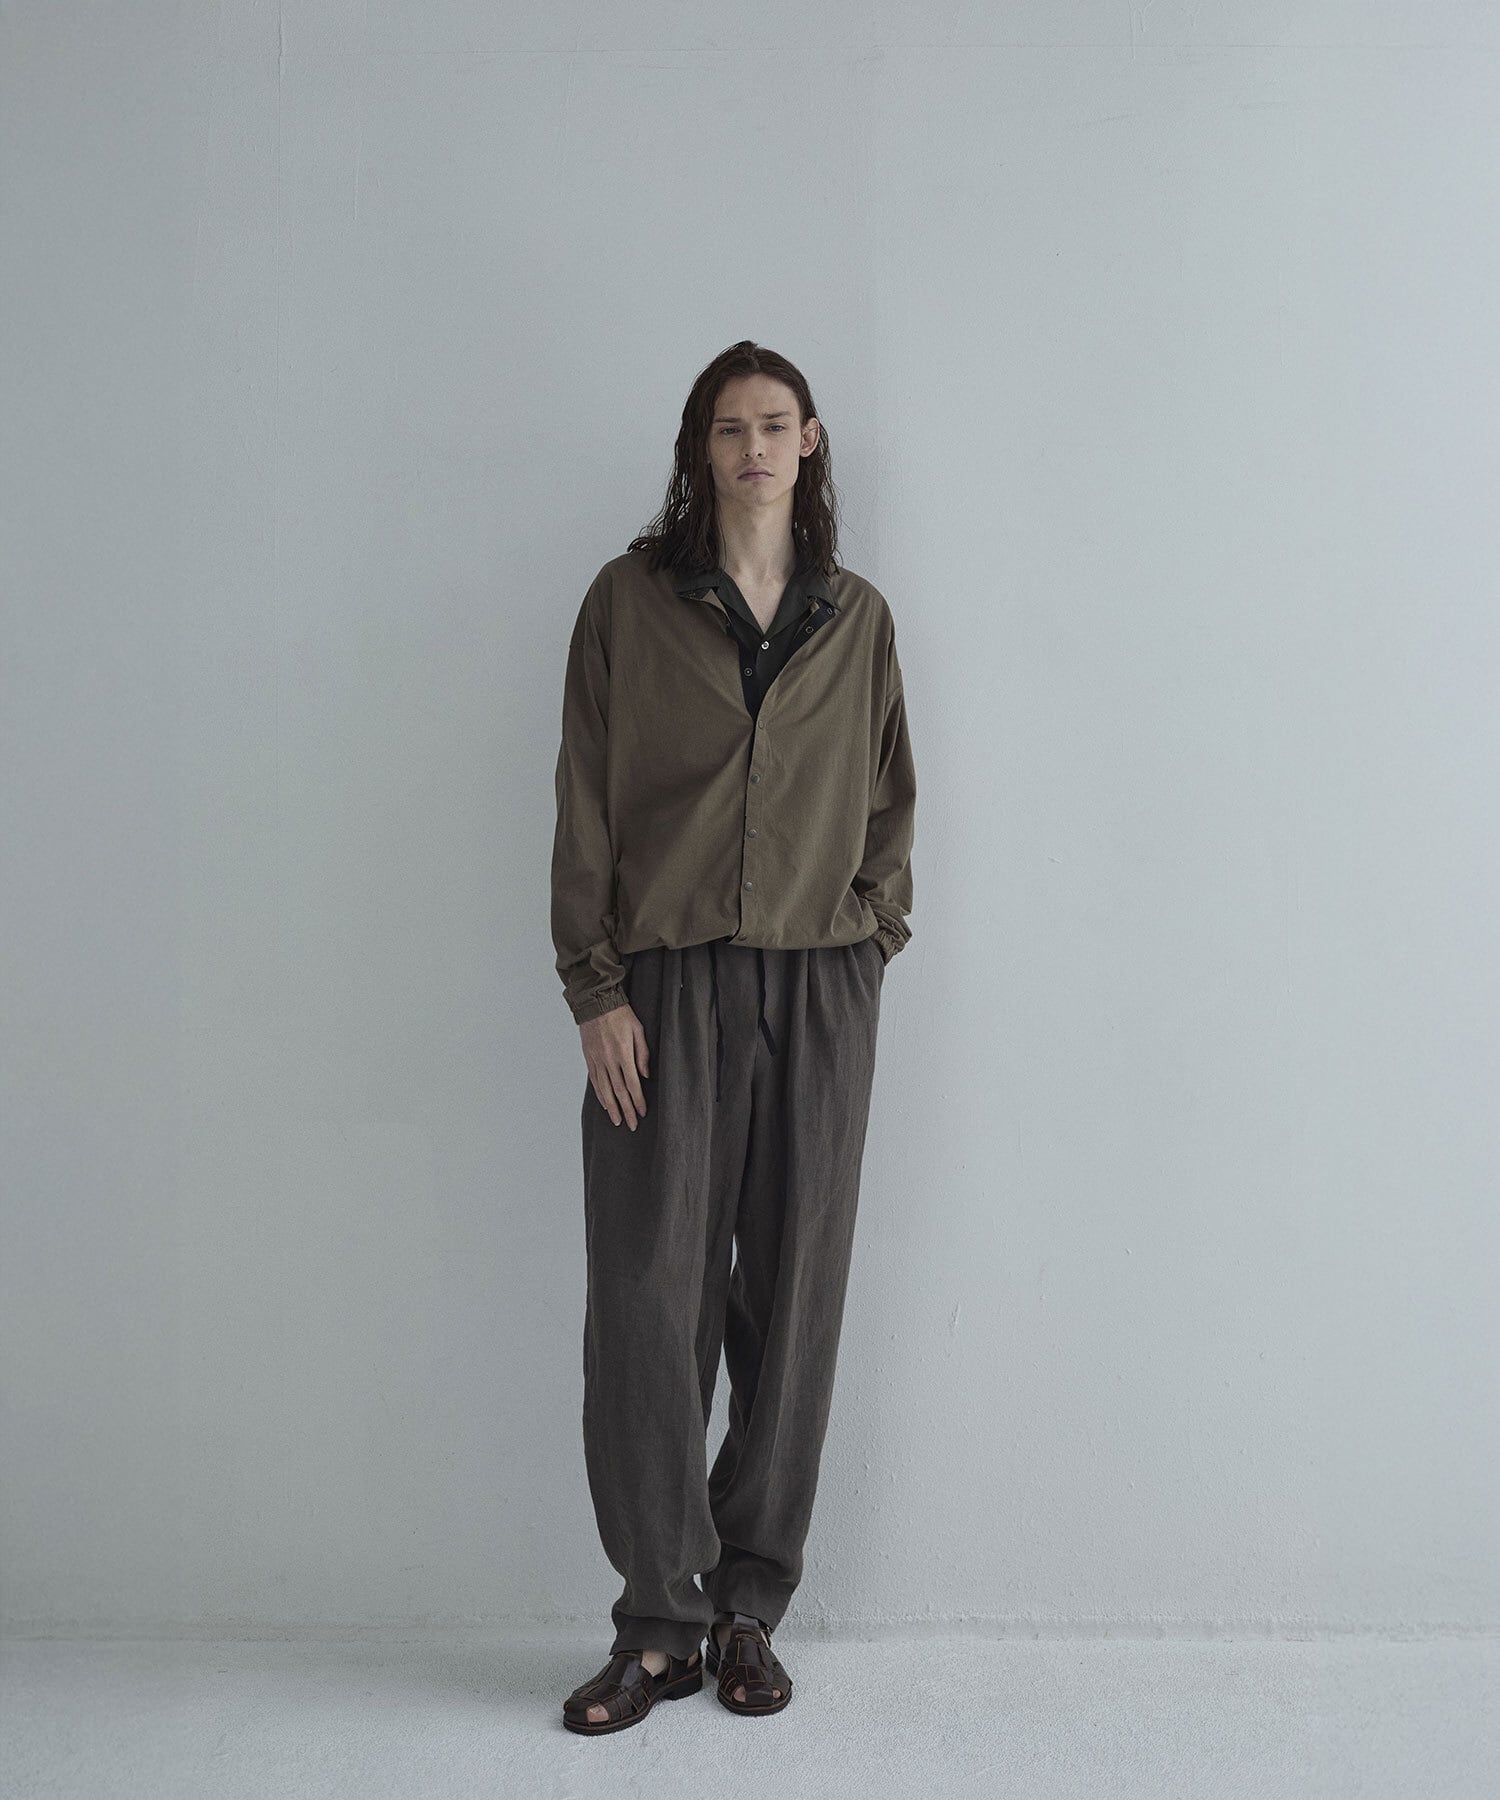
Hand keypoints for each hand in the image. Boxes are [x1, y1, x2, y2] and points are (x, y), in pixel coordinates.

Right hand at [580, 1003, 649, 1128]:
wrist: (596, 1002)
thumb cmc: (621, 1014)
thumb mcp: (638, 1029)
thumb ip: (643, 1053)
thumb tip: (646, 1075)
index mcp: (623, 1053)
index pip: (632, 1083)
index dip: (637, 1100)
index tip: (642, 1112)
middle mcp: (609, 1060)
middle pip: (619, 1091)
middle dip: (626, 1110)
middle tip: (632, 1125)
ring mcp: (597, 1060)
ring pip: (605, 1089)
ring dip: (612, 1107)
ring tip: (617, 1121)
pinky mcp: (589, 1058)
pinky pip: (595, 1080)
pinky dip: (600, 1094)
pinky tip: (605, 1104)